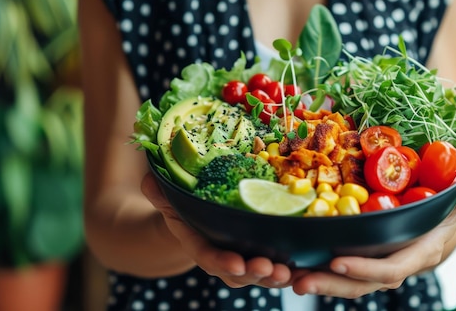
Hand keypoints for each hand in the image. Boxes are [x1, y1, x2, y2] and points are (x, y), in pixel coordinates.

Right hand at [141, 172, 293, 287]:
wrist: (196, 219)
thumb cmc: (184, 206)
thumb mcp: (171, 198)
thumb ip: (161, 193)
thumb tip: (149, 179)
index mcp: (198, 244)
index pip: (208, 257)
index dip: (222, 263)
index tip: (237, 264)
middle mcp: (221, 257)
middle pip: (238, 273)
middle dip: (255, 273)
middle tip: (270, 269)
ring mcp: (242, 259)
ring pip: (259, 275)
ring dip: (274, 277)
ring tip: (288, 273)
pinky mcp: (261, 255)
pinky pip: (275, 268)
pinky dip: (291, 272)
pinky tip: (305, 270)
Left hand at [290, 177, 455, 298]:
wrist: (439, 231)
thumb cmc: (445, 214)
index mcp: (416, 254)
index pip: (390, 268)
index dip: (365, 269)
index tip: (337, 262)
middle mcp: (394, 266)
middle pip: (361, 283)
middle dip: (331, 284)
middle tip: (299, 280)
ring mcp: (376, 266)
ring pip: (346, 282)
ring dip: (318, 282)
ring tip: (289, 279)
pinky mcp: (362, 261)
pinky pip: (340, 272)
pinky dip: (318, 271)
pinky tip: (293, 267)